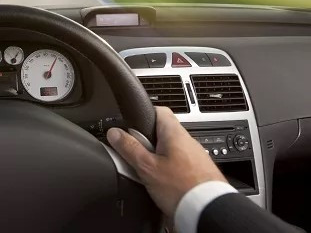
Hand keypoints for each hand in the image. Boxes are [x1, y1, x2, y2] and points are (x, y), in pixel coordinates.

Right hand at [106, 106, 225, 216]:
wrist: (208, 212)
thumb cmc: (182, 188)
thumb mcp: (147, 167)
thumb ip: (129, 148)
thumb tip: (115, 133)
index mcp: (175, 133)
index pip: (159, 110)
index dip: (143, 115)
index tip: (131, 126)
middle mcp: (188, 141)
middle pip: (161, 133)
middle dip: (146, 143)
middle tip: (135, 156)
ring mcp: (195, 157)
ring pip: (169, 151)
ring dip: (157, 159)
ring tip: (147, 174)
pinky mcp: (199, 172)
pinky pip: (178, 165)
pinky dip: (168, 171)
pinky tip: (162, 184)